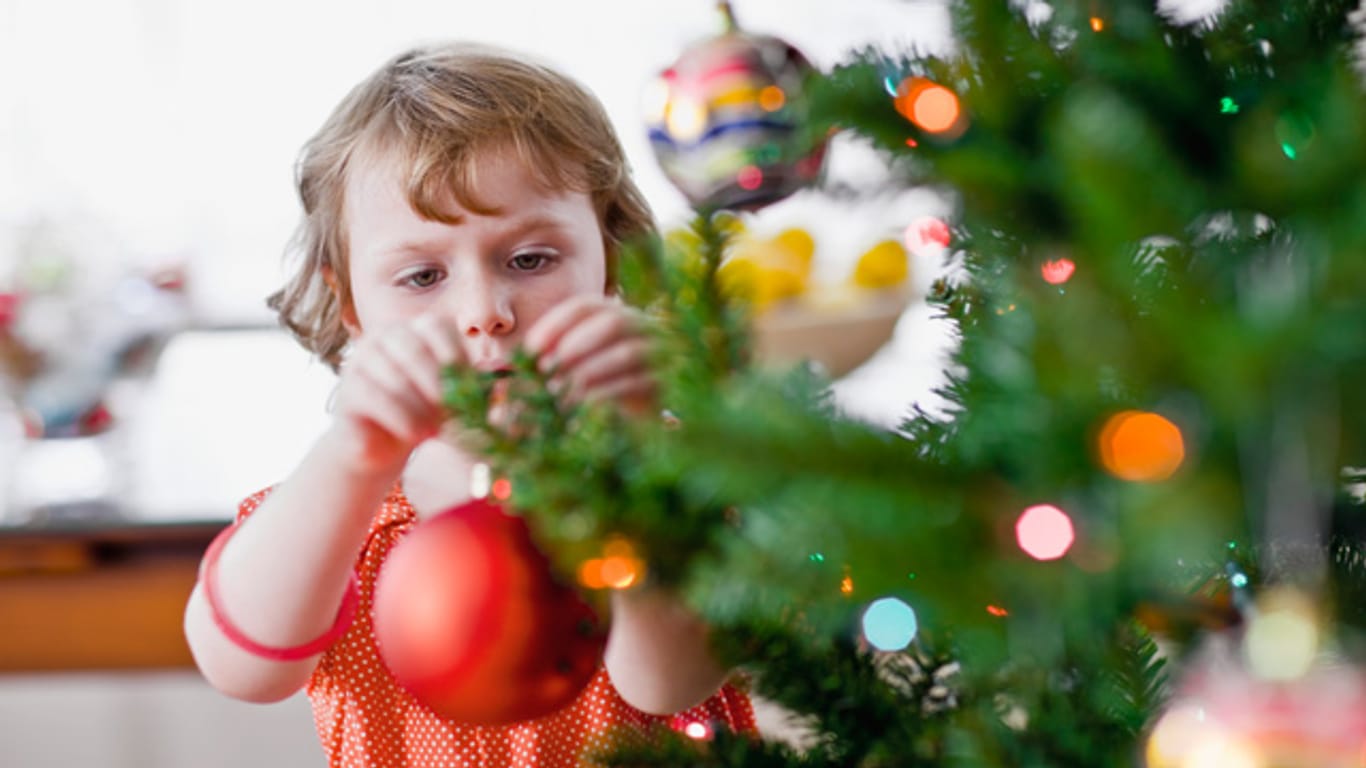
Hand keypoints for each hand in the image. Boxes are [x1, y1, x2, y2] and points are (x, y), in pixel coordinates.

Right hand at [329, 310, 464, 472]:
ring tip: (434, 431)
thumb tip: (504, 375)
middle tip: (452, 413)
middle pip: (413, 348)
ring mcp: (362, 359)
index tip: (467, 388)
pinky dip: (400, 417)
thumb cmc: (426, 415)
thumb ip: (477, 385)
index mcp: (415, 330)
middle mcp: (385, 336)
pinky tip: (414, 435)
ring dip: (419, 406)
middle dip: (436, 383)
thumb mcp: (455, 398)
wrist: (382, 445)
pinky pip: (375, 396)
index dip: (454, 357)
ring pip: (394, 375)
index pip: (437, 327)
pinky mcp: (348, 388)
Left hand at [524, 295, 656, 414]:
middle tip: (546, 370)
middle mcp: (643, 326)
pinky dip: (603, 393)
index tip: (531, 349)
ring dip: (587, 371)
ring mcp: (660, 353)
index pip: (585, 306)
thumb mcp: (568, 372)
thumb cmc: (596, 391)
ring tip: (559, 391)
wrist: (637, 424)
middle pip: (612, 322)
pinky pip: (635, 382)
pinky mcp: (665, 383)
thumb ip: (544, 363)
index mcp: (616, 314)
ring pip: (625, 352)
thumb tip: (506, 365)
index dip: (556, 324)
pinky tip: (580, 406)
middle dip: (574, 345)